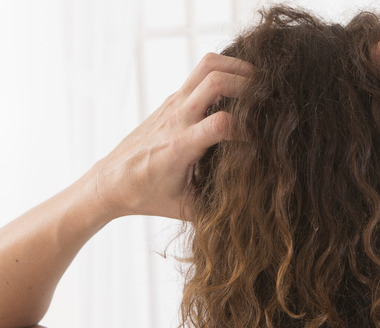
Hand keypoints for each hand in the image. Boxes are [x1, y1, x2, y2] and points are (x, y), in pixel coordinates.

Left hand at [90, 53, 252, 219]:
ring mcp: (173, 104)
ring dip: (236, 67)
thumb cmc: (147, 196)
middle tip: (269, 95)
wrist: (110, 181)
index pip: (221, 123)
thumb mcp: (186, 208)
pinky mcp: (173, 99)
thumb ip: (218, 205)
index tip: (263, 139)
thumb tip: (254, 207)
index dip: (249, 128)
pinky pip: (200, 72)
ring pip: (207, 66)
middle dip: (247, 83)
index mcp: (180, 146)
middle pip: (215, 80)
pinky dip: (224, 72)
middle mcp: (176, 119)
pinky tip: (239, 88)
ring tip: (257, 82)